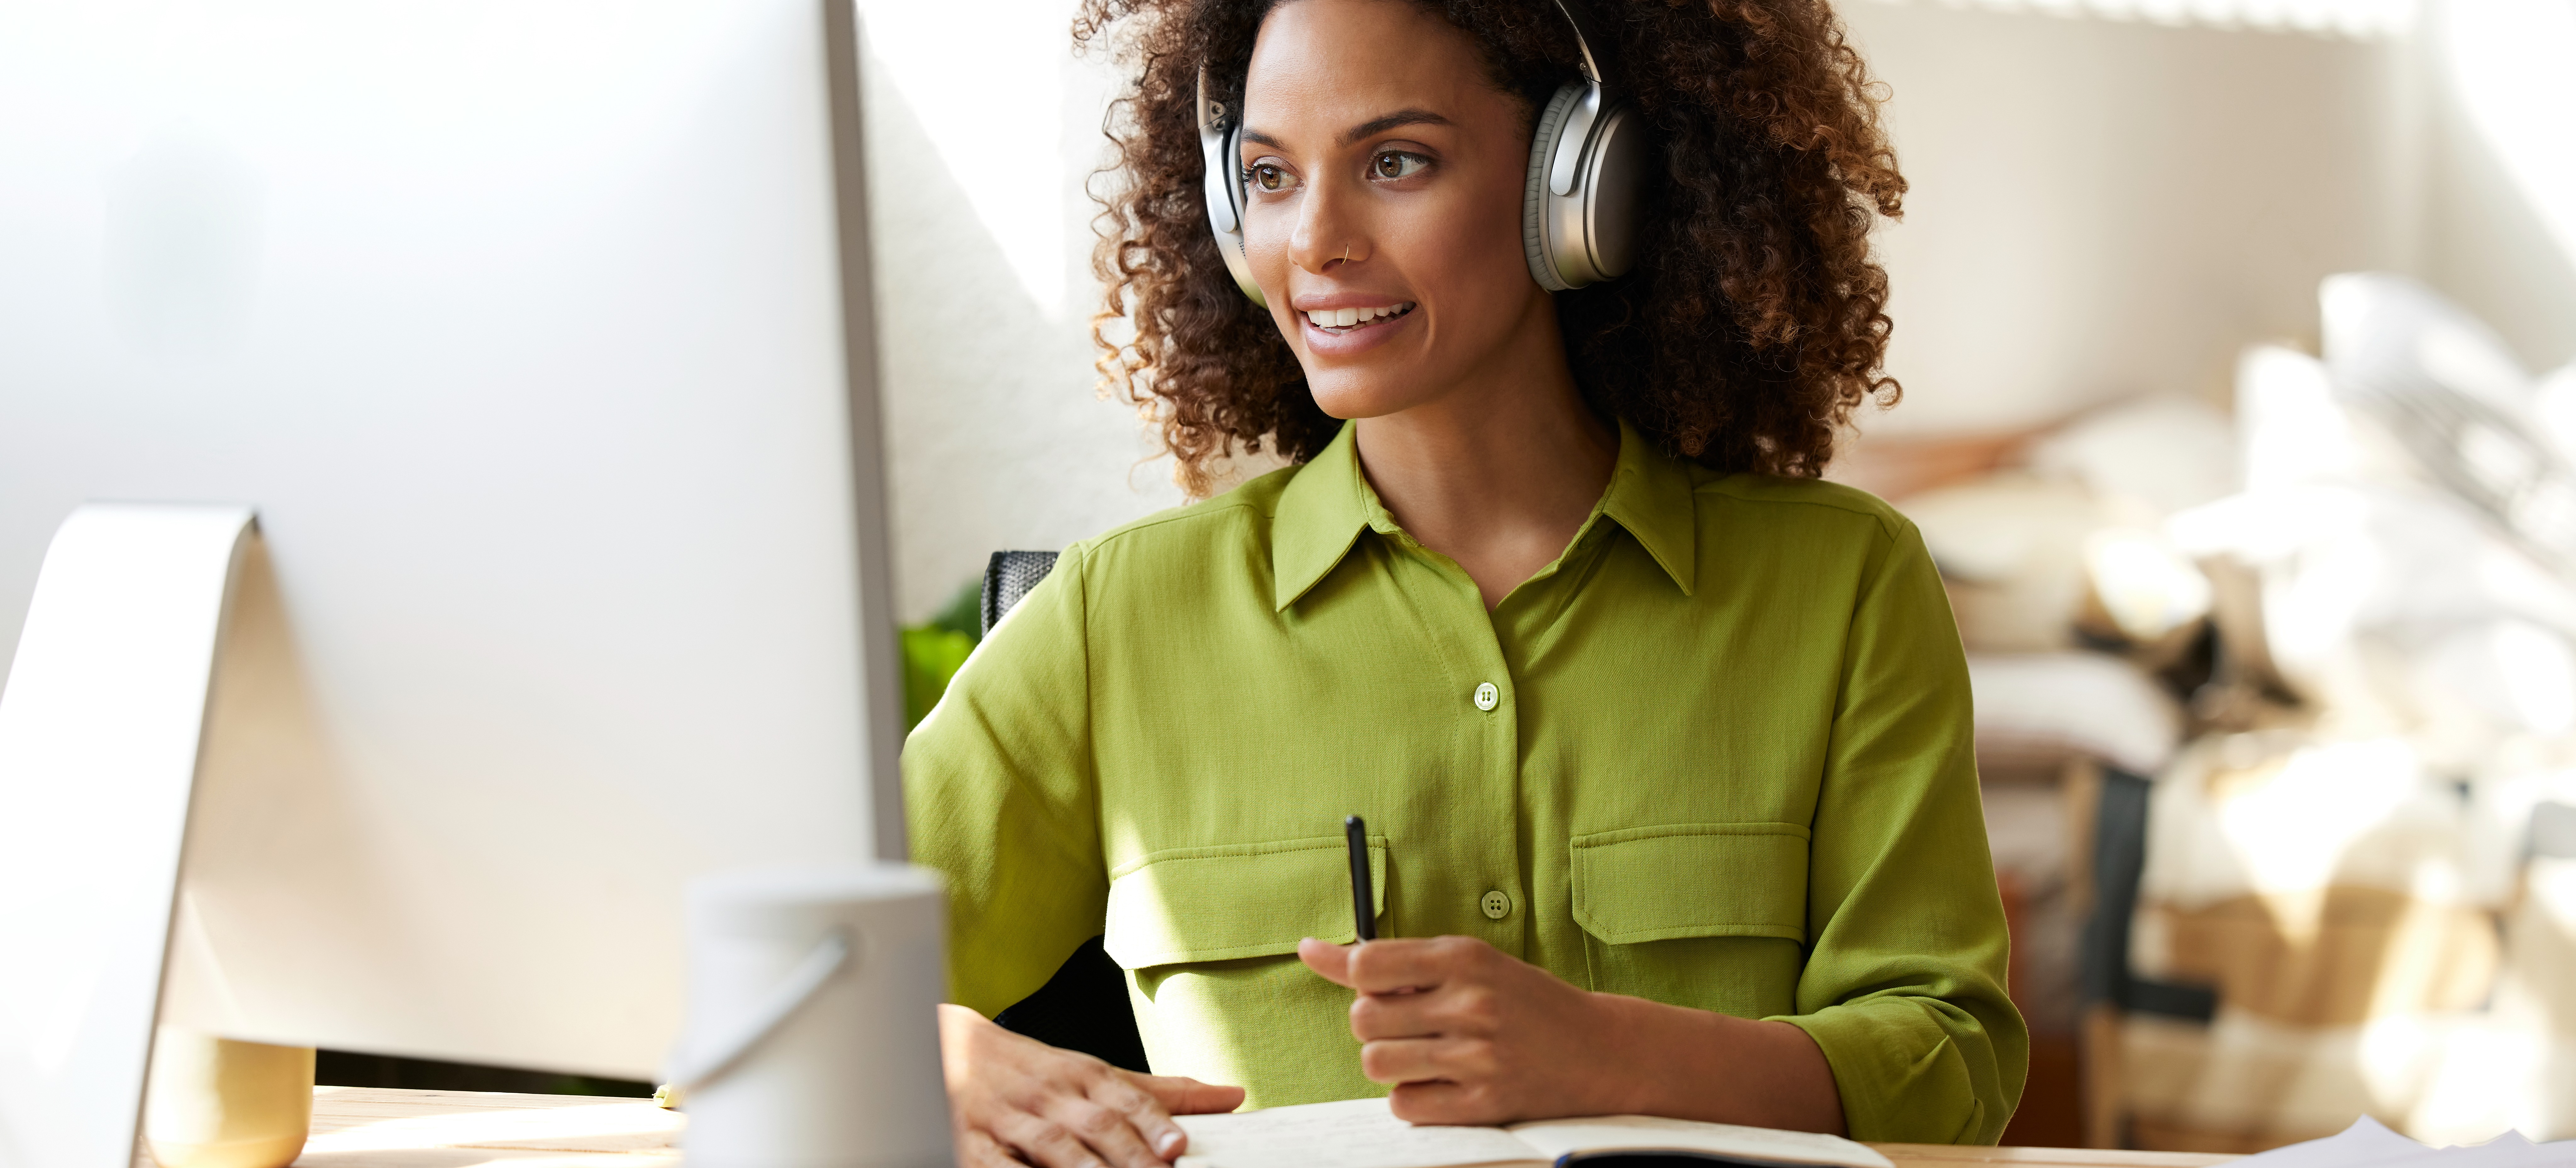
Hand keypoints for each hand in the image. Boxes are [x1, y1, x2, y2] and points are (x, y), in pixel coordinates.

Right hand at [938, 1002, 1245, 1167]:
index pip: (1125, 1097)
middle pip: (1095, 1123)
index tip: (1178, 1143)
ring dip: (1081, 1166)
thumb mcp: (1098, 1073)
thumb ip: (1163, 1091)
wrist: (953, 1048)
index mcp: (1084, 1076)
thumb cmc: (1038, 1071)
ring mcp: (1012, 1120)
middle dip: (1128, 1151)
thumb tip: (1231, 1096)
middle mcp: (1052, 1095)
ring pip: (1051, 1144)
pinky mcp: (974, 1144)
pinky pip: (995, 1163)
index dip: (1153, 1121)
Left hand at [1295, 936, 1845, 1133]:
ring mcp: (1479, 1056)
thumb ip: (1389, 960)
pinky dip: (1414, 1100)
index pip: (1366, 964)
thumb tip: (1308, 949)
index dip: (1361, 980)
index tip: (1386, 988)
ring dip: (1392, 1064)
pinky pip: (1406, 1107)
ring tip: (1429, 1056)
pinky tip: (1445, 1085)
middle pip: (1363, 1019)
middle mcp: (1471, 1003)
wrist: (1602, 1051)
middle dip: (1376, 1025)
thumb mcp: (1467, 964)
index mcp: (1464, 957)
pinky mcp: (1485, 1104)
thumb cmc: (1523, 1002)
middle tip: (1413, 1026)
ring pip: (1377, 1064)